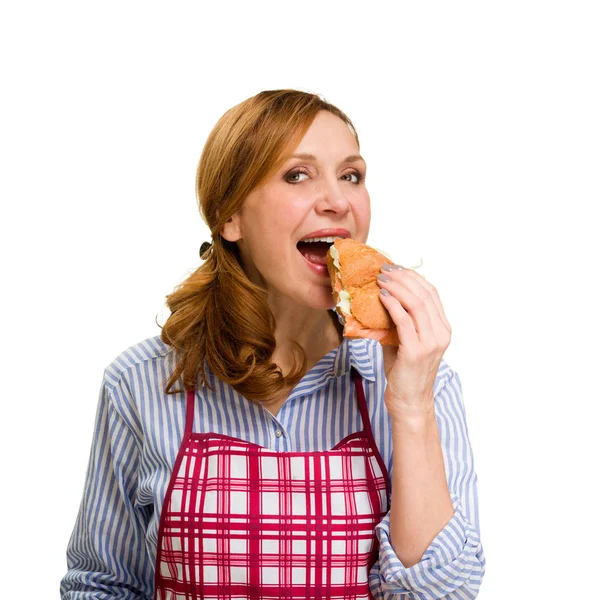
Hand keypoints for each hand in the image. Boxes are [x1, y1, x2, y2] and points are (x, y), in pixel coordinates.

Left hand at [376, 264, 451, 417]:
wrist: (409, 401)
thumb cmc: (404, 371)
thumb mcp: (404, 340)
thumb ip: (400, 320)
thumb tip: (381, 297)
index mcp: (442, 328)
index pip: (431, 294)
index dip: (413, 277)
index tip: (395, 267)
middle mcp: (441, 333)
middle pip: (425, 294)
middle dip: (403, 277)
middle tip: (384, 269)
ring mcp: (431, 342)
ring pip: (416, 304)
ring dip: (397, 287)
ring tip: (381, 279)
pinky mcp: (416, 351)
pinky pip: (404, 320)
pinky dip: (392, 305)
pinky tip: (382, 296)